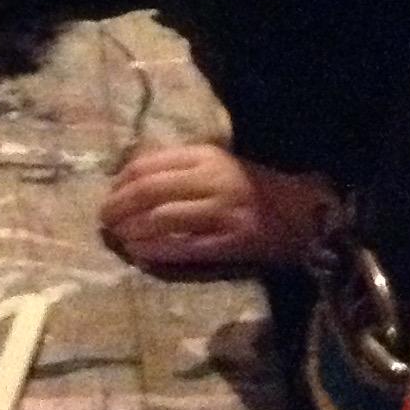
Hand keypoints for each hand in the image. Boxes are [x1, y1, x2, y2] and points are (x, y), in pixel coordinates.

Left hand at [99, 145, 338, 269]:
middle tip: (104, 220)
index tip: (109, 195)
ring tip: (120, 239)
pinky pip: (184, 247)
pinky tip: (141, 254)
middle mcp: (213, 179)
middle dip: (118, 207)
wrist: (306, 213)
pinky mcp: (233, 241)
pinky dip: (156, 251)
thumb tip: (127, 181)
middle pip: (148, 191)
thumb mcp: (216, 165)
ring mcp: (223, 211)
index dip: (119, 183)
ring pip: (162, 219)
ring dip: (132, 231)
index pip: (146, 164)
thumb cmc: (253, 188)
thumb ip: (178, 169)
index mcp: (206, 156)